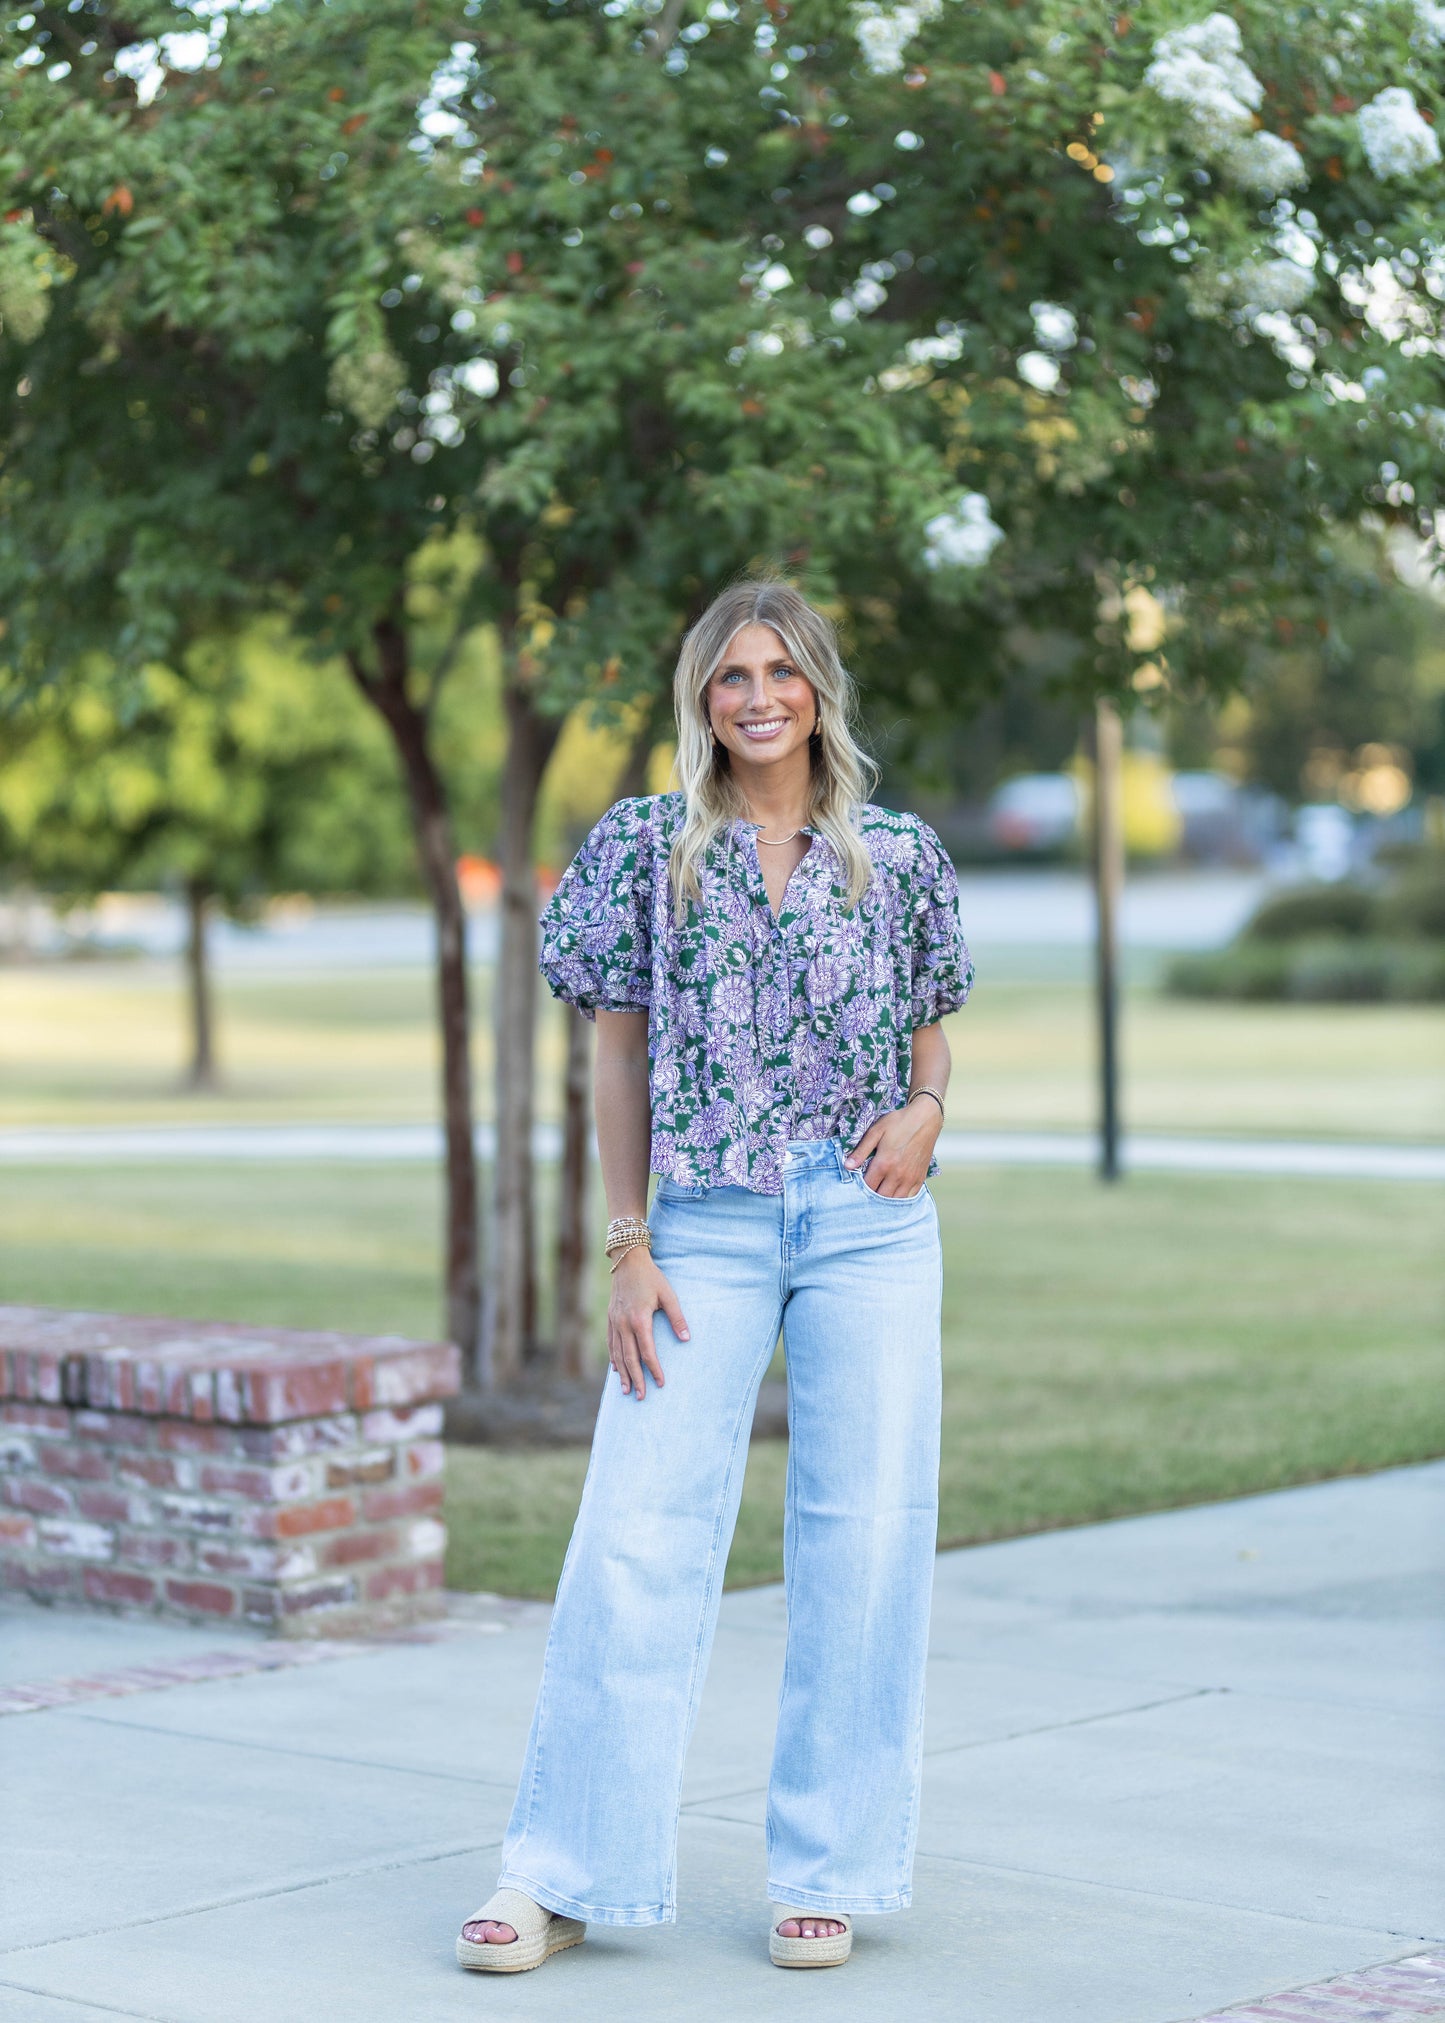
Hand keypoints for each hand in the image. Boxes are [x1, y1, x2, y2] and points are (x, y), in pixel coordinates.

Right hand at [606, 1248, 689, 1398]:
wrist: (627, 1261)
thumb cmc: (652, 1277)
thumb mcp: (668, 1295)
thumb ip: (677, 1318)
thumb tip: (686, 1339)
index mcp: (639, 1320)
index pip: (647, 1352)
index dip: (654, 1369)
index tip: (660, 1383)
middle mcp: (624, 1324)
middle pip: (630, 1358)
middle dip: (636, 1379)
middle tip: (641, 1397)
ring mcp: (615, 1322)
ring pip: (617, 1353)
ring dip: (623, 1374)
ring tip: (627, 1390)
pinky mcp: (610, 1318)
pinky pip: (611, 1343)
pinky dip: (614, 1358)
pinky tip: (616, 1369)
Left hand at [845, 1099, 940, 1197]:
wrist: (925, 1118)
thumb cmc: (898, 1122)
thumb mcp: (876, 1131)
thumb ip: (861, 1150)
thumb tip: (847, 1166)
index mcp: (884, 1163)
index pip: (868, 1186)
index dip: (859, 1189)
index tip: (855, 1186)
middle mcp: (898, 1174)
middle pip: (880, 1197)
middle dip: (871, 1198)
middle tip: (865, 1193)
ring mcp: (910, 1178)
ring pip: (895, 1201)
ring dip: (885, 1201)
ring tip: (878, 1195)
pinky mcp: (920, 1178)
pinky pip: (910, 1198)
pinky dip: (900, 1200)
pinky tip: (893, 1195)